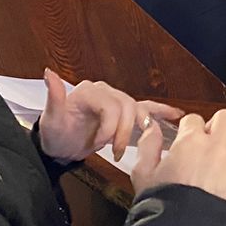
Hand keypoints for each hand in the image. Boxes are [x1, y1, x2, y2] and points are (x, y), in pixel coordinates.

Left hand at [37, 70, 182, 162]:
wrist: (60, 147)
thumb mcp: (52, 119)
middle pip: (127, 108)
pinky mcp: (123, 113)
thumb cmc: (55, 134)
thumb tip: (49, 73)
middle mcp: (105, 92)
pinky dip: (161, 111)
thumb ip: (54, 96)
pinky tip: (176, 114)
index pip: (111, 106)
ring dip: (138, 128)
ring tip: (135, 143)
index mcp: (90, 92)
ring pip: (138, 110)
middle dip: (124, 132)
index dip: (109, 128)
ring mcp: (116, 101)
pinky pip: (145, 108)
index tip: (99, 145)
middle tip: (116, 153)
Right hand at [131, 108, 225, 207]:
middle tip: (211, 140)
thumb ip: (148, 145)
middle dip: (217, 126)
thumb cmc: (163, 206)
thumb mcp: (144, 173)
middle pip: (224, 119)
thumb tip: (151, 127)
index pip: (193, 120)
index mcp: (189, 141)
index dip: (190, 129)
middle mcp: (216, 147)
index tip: (188, 139)